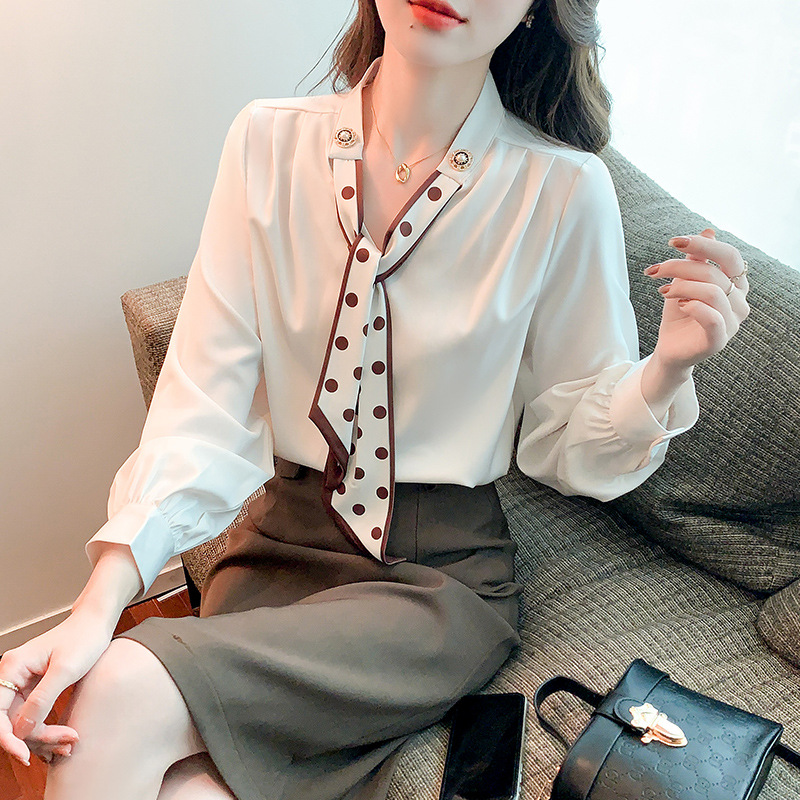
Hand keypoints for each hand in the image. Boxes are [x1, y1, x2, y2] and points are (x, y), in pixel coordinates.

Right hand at [0, 610, 113, 765]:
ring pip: (22, 723)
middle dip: (35, 738)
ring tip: (69, 740)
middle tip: (65, 742)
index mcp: (13, 667)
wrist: (96, 623)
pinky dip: (47, 728)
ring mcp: (22, 683)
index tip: (26, 755)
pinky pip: (33, 716)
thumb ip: (42, 699)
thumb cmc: (84, 637)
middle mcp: (12, 675)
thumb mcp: (66, 669)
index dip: (8, 739)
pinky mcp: (34, 689)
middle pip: (11, 722)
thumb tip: (22, 729)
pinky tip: (64, 735)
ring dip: (43, 736)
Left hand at [645, 229, 749, 371]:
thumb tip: (708, 231)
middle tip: (654, 270)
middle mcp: (740, 302)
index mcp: (736, 284)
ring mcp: (732, 323)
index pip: (730, 256)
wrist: (669, 348)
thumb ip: (697, 259)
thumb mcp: (684, 281)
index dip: (704, 245)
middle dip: (680, 266)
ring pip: (712, 292)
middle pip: (714, 272)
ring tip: (662, 291)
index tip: (673, 242)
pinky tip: (678, 305)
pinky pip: (712, 317)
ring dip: (681, 286)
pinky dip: (692, 306)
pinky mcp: (719, 340)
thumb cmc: (679, 313)